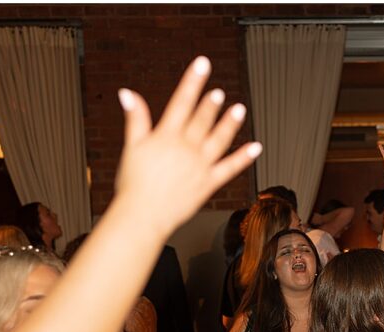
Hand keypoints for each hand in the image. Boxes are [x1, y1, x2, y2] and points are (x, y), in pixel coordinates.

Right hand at [113, 56, 260, 239]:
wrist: (142, 215)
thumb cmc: (133, 184)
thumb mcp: (131, 147)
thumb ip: (135, 119)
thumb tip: (127, 93)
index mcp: (165, 136)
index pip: (180, 101)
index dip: (192, 81)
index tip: (203, 64)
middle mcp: (185, 148)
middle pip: (201, 119)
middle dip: (211, 103)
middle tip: (220, 91)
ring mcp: (199, 166)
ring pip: (218, 139)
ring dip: (229, 123)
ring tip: (239, 108)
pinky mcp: (209, 184)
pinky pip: (230, 168)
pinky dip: (244, 157)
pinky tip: (256, 147)